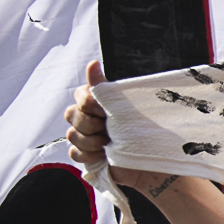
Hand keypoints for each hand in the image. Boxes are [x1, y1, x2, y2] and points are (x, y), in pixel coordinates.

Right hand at [64, 60, 163, 188]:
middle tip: (110, 129)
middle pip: (71, 115)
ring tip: (110, 144)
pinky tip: (104, 155)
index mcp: (98, 100)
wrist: (152, 160)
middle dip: (92, 125)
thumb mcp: (125, 106)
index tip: (106, 112)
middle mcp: (88, 115)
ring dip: (92, 141)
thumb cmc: (143, 130)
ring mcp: (85, 135)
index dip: (90, 105)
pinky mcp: (85, 154)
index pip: (79, 95)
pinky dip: (89, 155)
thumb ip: (104, 87)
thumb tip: (92, 63)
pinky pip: (73, 153)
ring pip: (71, 135)